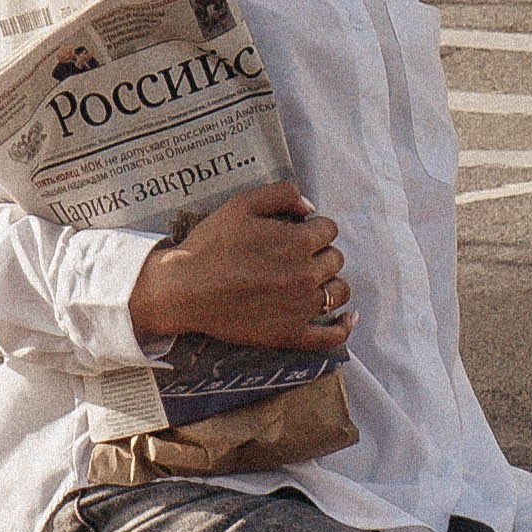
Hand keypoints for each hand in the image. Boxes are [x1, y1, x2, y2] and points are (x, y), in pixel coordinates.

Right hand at [129, 184, 351, 352]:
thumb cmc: (210, 245)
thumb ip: (281, 195)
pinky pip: (331, 336)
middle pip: (335, 259)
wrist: (184, 289)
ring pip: (338, 292)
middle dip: (320, 253)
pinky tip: (347, 319)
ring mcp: (300, 307)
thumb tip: (309, 207)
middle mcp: (305, 275)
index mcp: (298, 242)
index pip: (329, 229)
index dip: (313, 228)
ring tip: (310, 281)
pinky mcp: (290, 334)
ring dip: (330, 283)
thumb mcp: (241, 204)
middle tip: (295, 256)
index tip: (297, 233)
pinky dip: (343, 328)